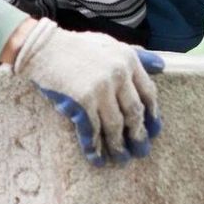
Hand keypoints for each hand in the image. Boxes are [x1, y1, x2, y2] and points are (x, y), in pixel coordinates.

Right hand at [12, 18, 163, 165]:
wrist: (42, 48)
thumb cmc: (76, 46)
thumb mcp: (110, 44)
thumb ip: (137, 55)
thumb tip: (161, 66)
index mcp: (128, 59)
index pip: (148, 92)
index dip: (152, 114)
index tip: (153, 130)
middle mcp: (118, 74)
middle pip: (134, 112)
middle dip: (138, 135)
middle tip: (141, 151)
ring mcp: (100, 88)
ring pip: (115, 125)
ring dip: (118, 146)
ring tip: (121, 159)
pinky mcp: (82, 101)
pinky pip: (92, 130)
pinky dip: (94, 146)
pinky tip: (96, 158)